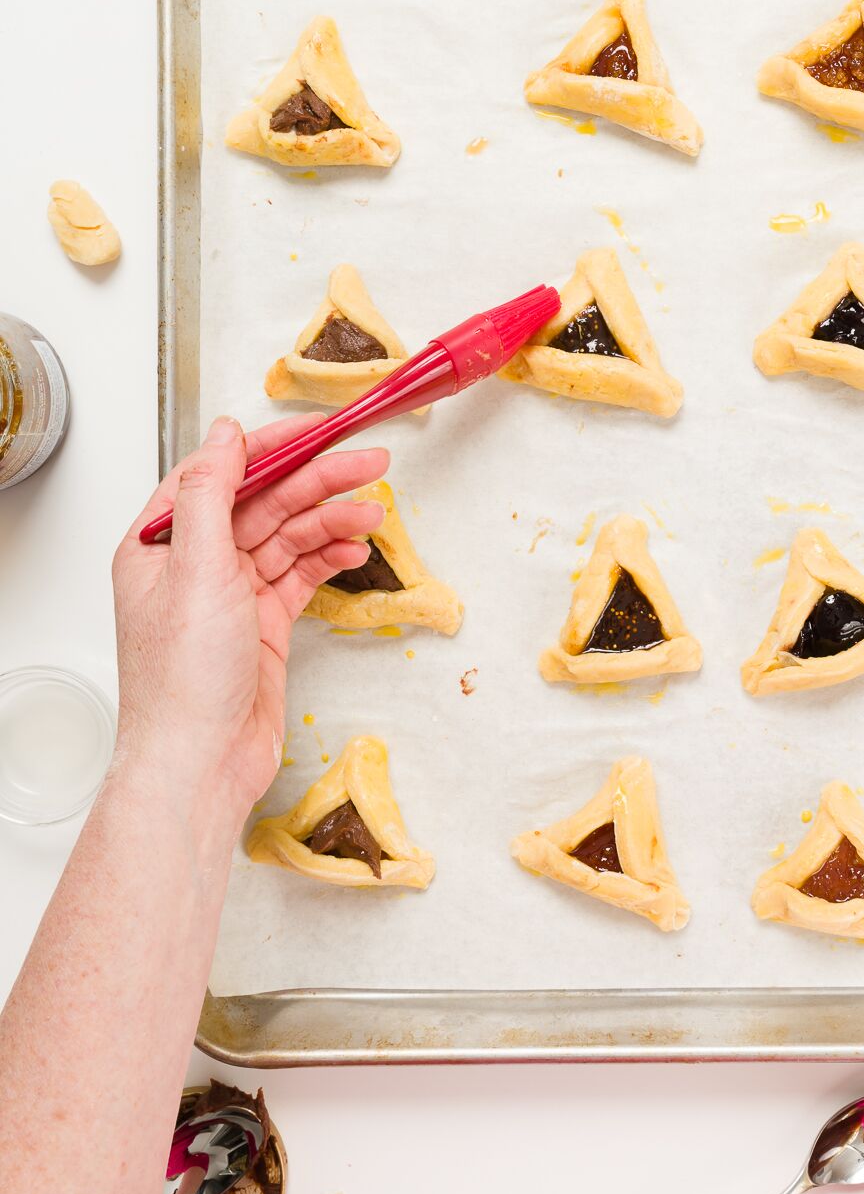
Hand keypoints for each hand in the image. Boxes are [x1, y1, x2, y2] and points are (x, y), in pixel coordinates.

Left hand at [112, 415, 388, 818]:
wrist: (200, 764)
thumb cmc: (181, 683)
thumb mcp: (195, 570)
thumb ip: (212, 494)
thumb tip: (225, 434)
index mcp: (160, 543)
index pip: (222, 473)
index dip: (273, 446)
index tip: (320, 428)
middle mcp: (194, 564)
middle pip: (264, 502)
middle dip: (317, 480)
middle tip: (369, 461)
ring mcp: (231, 594)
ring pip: (288, 537)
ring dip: (331, 520)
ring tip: (373, 511)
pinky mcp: (262, 624)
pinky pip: (301, 574)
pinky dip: (329, 558)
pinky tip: (356, 549)